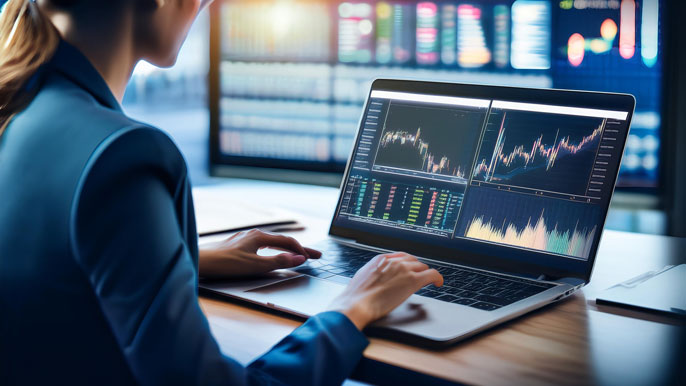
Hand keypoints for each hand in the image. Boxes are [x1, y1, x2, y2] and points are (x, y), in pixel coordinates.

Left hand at [198, 229, 320, 277]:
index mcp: (260, 236)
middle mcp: (253, 234)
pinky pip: (262, 245)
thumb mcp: (256, 265)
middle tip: (315, 255)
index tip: (311, 258)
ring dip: (286, 248)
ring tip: (297, 254)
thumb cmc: (226, 263)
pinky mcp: (237, 245)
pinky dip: (274, 250)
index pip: (287, 241)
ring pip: (272, 242)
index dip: (301, 250)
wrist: (201, 261)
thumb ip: (279, 261)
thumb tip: (298, 258)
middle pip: (282, 241)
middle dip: (299, 249)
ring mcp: (245, 239)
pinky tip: (270, 253)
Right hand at [327, 252, 442, 329]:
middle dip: (416, 269)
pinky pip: (432, 274)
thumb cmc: (356, 296)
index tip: (410, 268)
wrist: (356, 303)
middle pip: (413, 260)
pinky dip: (437, 278)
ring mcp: (404, 270)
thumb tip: (377, 278)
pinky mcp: (412, 281)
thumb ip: (373, 273)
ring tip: (426, 282)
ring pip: (422, 267)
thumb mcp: (363, 277)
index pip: (401, 256)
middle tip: (417, 277)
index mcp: (381, 259)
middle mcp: (394, 262)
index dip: (408, 263)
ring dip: (424, 274)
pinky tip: (438, 283)